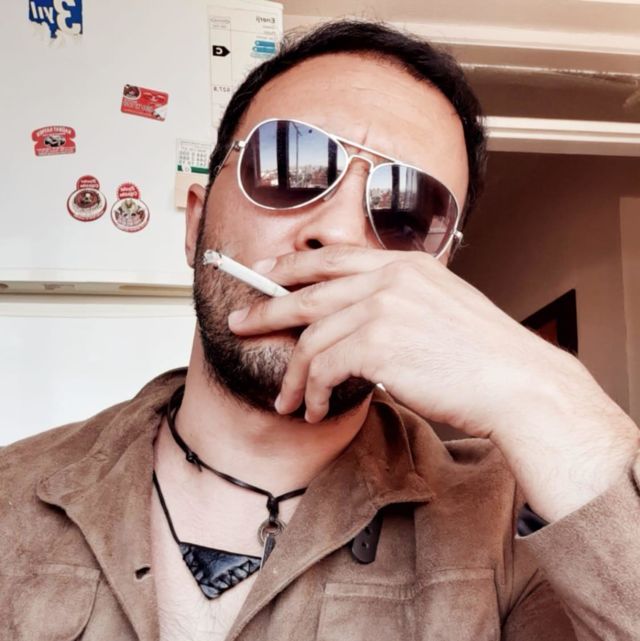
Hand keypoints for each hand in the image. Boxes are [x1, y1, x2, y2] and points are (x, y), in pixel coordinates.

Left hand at [229, 246, 638, 519]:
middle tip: (239, 325)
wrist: (517, 382)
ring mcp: (382, 308)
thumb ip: (400, 301)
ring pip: (310, 340)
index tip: (266, 275)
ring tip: (287, 401)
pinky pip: (323, 369)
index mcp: (405, 264)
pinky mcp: (377, 344)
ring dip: (293, 376)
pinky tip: (314, 410)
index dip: (291, 265)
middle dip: (265, 311)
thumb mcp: (442, 306)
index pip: (332, 257)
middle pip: (306, 291)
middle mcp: (389, 278)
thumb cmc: (484, 355)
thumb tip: (359, 317)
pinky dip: (312, 393)